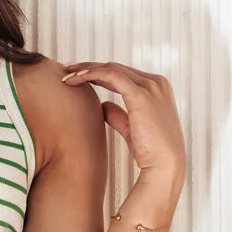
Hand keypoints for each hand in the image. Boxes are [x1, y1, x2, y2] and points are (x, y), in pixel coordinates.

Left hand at [61, 61, 186, 184]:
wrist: (164, 165)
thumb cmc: (150, 150)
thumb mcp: (131, 127)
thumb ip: (118, 114)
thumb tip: (103, 104)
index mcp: (157, 88)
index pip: (123, 73)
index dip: (98, 72)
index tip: (78, 76)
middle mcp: (156, 82)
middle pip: (116, 67)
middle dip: (89, 67)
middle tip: (67, 70)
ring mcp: (150, 86)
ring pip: (111, 68)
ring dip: (86, 69)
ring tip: (66, 74)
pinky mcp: (141, 95)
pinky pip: (111, 75)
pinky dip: (91, 74)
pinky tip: (75, 79)